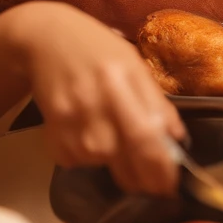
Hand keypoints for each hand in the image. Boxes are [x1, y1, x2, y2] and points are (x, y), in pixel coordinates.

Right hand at [9, 1, 185, 194]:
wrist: (45, 38)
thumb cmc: (95, 49)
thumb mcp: (132, 63)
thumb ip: (156, 101)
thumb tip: (177, 139)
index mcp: (123, 80)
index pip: (148, 138)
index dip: (162, 169)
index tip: (172, 183)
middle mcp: (97, 103)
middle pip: (128, 160)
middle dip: (146, 179)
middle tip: (154, 182)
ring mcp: (73, 120)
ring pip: (103, 165)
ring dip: (113, 161)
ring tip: (109, 131)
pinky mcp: (52, 132)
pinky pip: (77, 161)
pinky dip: (86, 155)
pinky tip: (85, 128)